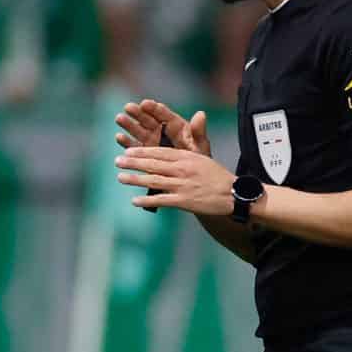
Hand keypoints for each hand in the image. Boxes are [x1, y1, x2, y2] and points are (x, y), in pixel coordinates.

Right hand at [114, 99, 210, 155]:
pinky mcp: (144, 155)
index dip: (154, 109)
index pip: (164, 115)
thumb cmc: (198, 163)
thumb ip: (198, 132)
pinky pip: (134, 147)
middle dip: (138, 114)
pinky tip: (119, 137)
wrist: (190, 183)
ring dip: (129, 125)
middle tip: (128, 107)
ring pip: (138, 131)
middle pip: (148, 120)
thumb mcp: (200, 148)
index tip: (145, 103)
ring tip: (119, 119)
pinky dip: (126, 142)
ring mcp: (152, 142)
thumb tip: (201, 114)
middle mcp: (162, 132)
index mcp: (176, 127)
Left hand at [116, 144, 236, 214]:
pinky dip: (146, 200)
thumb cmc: (217, 176)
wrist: (233, 194)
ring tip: (120, 177)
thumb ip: (184, 153)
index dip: (141, 151)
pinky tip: (134, 200)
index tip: (128, 151)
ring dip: (135, 179)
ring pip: (153, 180)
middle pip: (153, 164)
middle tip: (117, 161)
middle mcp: (182, 169)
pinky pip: (161, 200)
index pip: (159, 151)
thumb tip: (167, 151)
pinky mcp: (184, 201)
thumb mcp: (202, 158)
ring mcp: (182, 185)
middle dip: (133, 162)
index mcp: (186, 157)